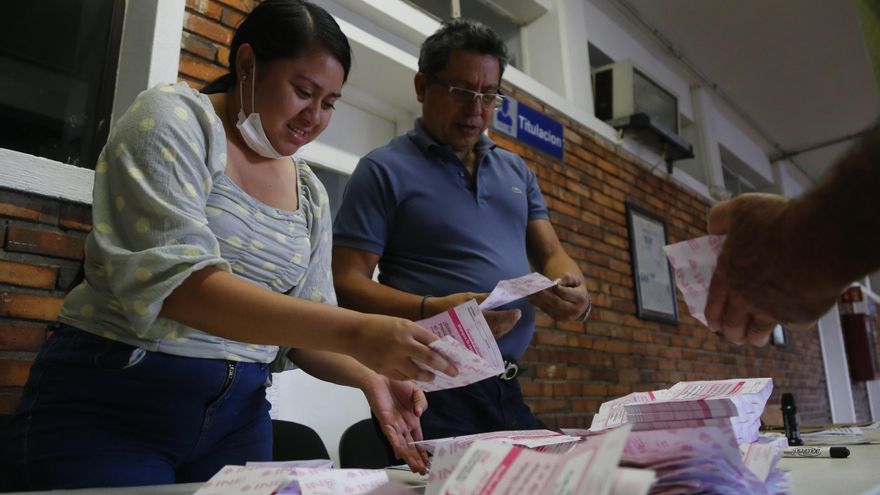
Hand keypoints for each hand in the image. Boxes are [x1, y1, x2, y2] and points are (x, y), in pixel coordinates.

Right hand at [348, 314, 457, 380]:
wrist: (354, 333)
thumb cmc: (380, 326)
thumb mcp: (401, 324)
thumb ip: (416, 335)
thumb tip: (435, 348)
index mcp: (408, 328)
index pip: (433, 342)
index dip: (446, 353)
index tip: (455, 360)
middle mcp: (402, 343)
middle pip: (430, 359)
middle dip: (444, 367)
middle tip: (453, 373)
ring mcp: (393, 358)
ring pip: (417, 372)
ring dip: (427, 376)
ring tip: (432, 376)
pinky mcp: (384, 369)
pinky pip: (403, 376)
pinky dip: (410, 377)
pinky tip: (413, 374)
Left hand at [361, 374, 428, 473]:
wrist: (382, 375)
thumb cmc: (399, 383)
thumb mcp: (417, 392)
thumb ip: (422, 402)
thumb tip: (419, 414)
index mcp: (412, 420)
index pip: (419, 439)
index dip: (423, 450)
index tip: (429, 461)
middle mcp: (403, 426)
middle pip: (411, 446)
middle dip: (417, 458)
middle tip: (423, 471)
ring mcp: (394, 425)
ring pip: (402, 445)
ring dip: (408, 456)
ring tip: (415, 467)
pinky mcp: (385, 422)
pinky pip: (391, 436)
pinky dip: (396, 445)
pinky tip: (400, 454)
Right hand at [424, 292, 519, 338]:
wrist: (432, 315)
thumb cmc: (450, 304)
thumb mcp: (468, 297)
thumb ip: (484, 298)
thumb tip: (500, 295)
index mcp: (477, 318)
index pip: (498, 318)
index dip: (509, 316)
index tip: (518, 312)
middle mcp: (476, 330)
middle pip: (498, 329)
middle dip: (509, 323)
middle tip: (517, 317)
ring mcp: (473, 337)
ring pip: (494, 336)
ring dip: (504, 329)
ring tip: (510, 322)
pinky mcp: (469, 341)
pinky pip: (487, 340)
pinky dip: (496, 335)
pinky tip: (499, 330)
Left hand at [529, 273, 589, 320]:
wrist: (578, 300)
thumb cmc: (575, 286)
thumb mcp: (575, 279)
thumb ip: (567, 278)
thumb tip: (556, 282)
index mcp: (581, 299)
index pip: (566, 293)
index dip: (556, 288)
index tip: (547, 282)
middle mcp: (574, 310)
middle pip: (556, 302)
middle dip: (543, 295)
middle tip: (532, 288)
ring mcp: (565, 316)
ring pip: (549, 307)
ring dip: (537, 300)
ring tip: (528, 292)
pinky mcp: (557, 318)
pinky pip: (546, 310)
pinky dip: (537, 303)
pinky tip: (529, 297)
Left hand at [705, 193, 846, 344]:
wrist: (819, 240)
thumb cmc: (778, 222)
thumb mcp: (741, 209)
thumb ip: (721, 218)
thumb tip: (712, 226)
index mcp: (728, 273)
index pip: (714, 301)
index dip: (713, 314)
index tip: (714, 325)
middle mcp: (746, 297)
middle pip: (734, 322)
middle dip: (732, 331)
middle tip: (733, 335)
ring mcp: (772, 310)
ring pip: (759, 331)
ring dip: (755, 336)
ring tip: (755, 340)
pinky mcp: (799, 316)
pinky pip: (792, 323)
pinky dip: (789, 322)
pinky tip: (790, 319)